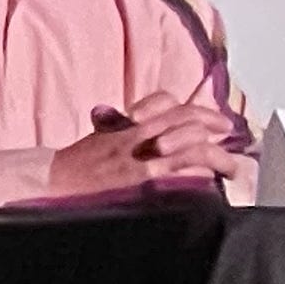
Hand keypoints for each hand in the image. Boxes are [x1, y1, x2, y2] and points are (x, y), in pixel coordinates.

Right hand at [47, 92, 240, 194]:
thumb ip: (118, 130)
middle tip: (230, 133)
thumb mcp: (99, 138)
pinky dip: (199, 170)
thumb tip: (128, 123)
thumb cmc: (74, 165)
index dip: (194, 109)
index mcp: (129, 123)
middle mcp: (138, 133)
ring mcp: (141, 155)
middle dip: (213, 123)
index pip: (166, 103)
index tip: (212, 119)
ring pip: (190, 142)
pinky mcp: (142, 177)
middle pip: (186, 118)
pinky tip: (213, 180)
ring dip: (217, 153)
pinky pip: (178, 168)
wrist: (52, 180)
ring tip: (232, 166)